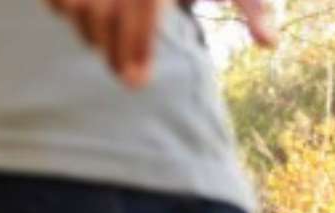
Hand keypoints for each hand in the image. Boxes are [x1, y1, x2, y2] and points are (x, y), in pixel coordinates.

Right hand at [44, 0, 276, 87]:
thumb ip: (251, 5)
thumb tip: (271, 44)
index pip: (142, 8)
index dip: (136, 48)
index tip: (136, 82)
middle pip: (102, 13)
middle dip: (112, 51)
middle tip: (126, 78)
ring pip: (74, 6)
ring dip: (87, 31)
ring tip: (106, 45)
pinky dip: (63, 9)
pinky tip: (84, 19)